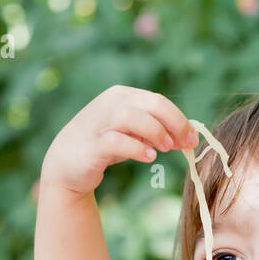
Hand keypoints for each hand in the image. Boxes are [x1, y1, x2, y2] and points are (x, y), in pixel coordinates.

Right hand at [40, 85, 198, 195]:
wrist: (66, 163)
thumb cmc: (104, 147)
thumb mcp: (132, 135)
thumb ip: (155, 132)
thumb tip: (188, 136)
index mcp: (123, 96)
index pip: (158, 101)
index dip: (179, 119)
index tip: (192, 139)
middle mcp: (111, 103)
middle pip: (151, 104)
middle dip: (174, 123)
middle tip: (185, 144)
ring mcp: (100, 122)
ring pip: (132, 116)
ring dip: (155, 131)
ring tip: (166, 148)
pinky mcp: (92, 145)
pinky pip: (116, 140)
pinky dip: (135, 148)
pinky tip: (149, 157)